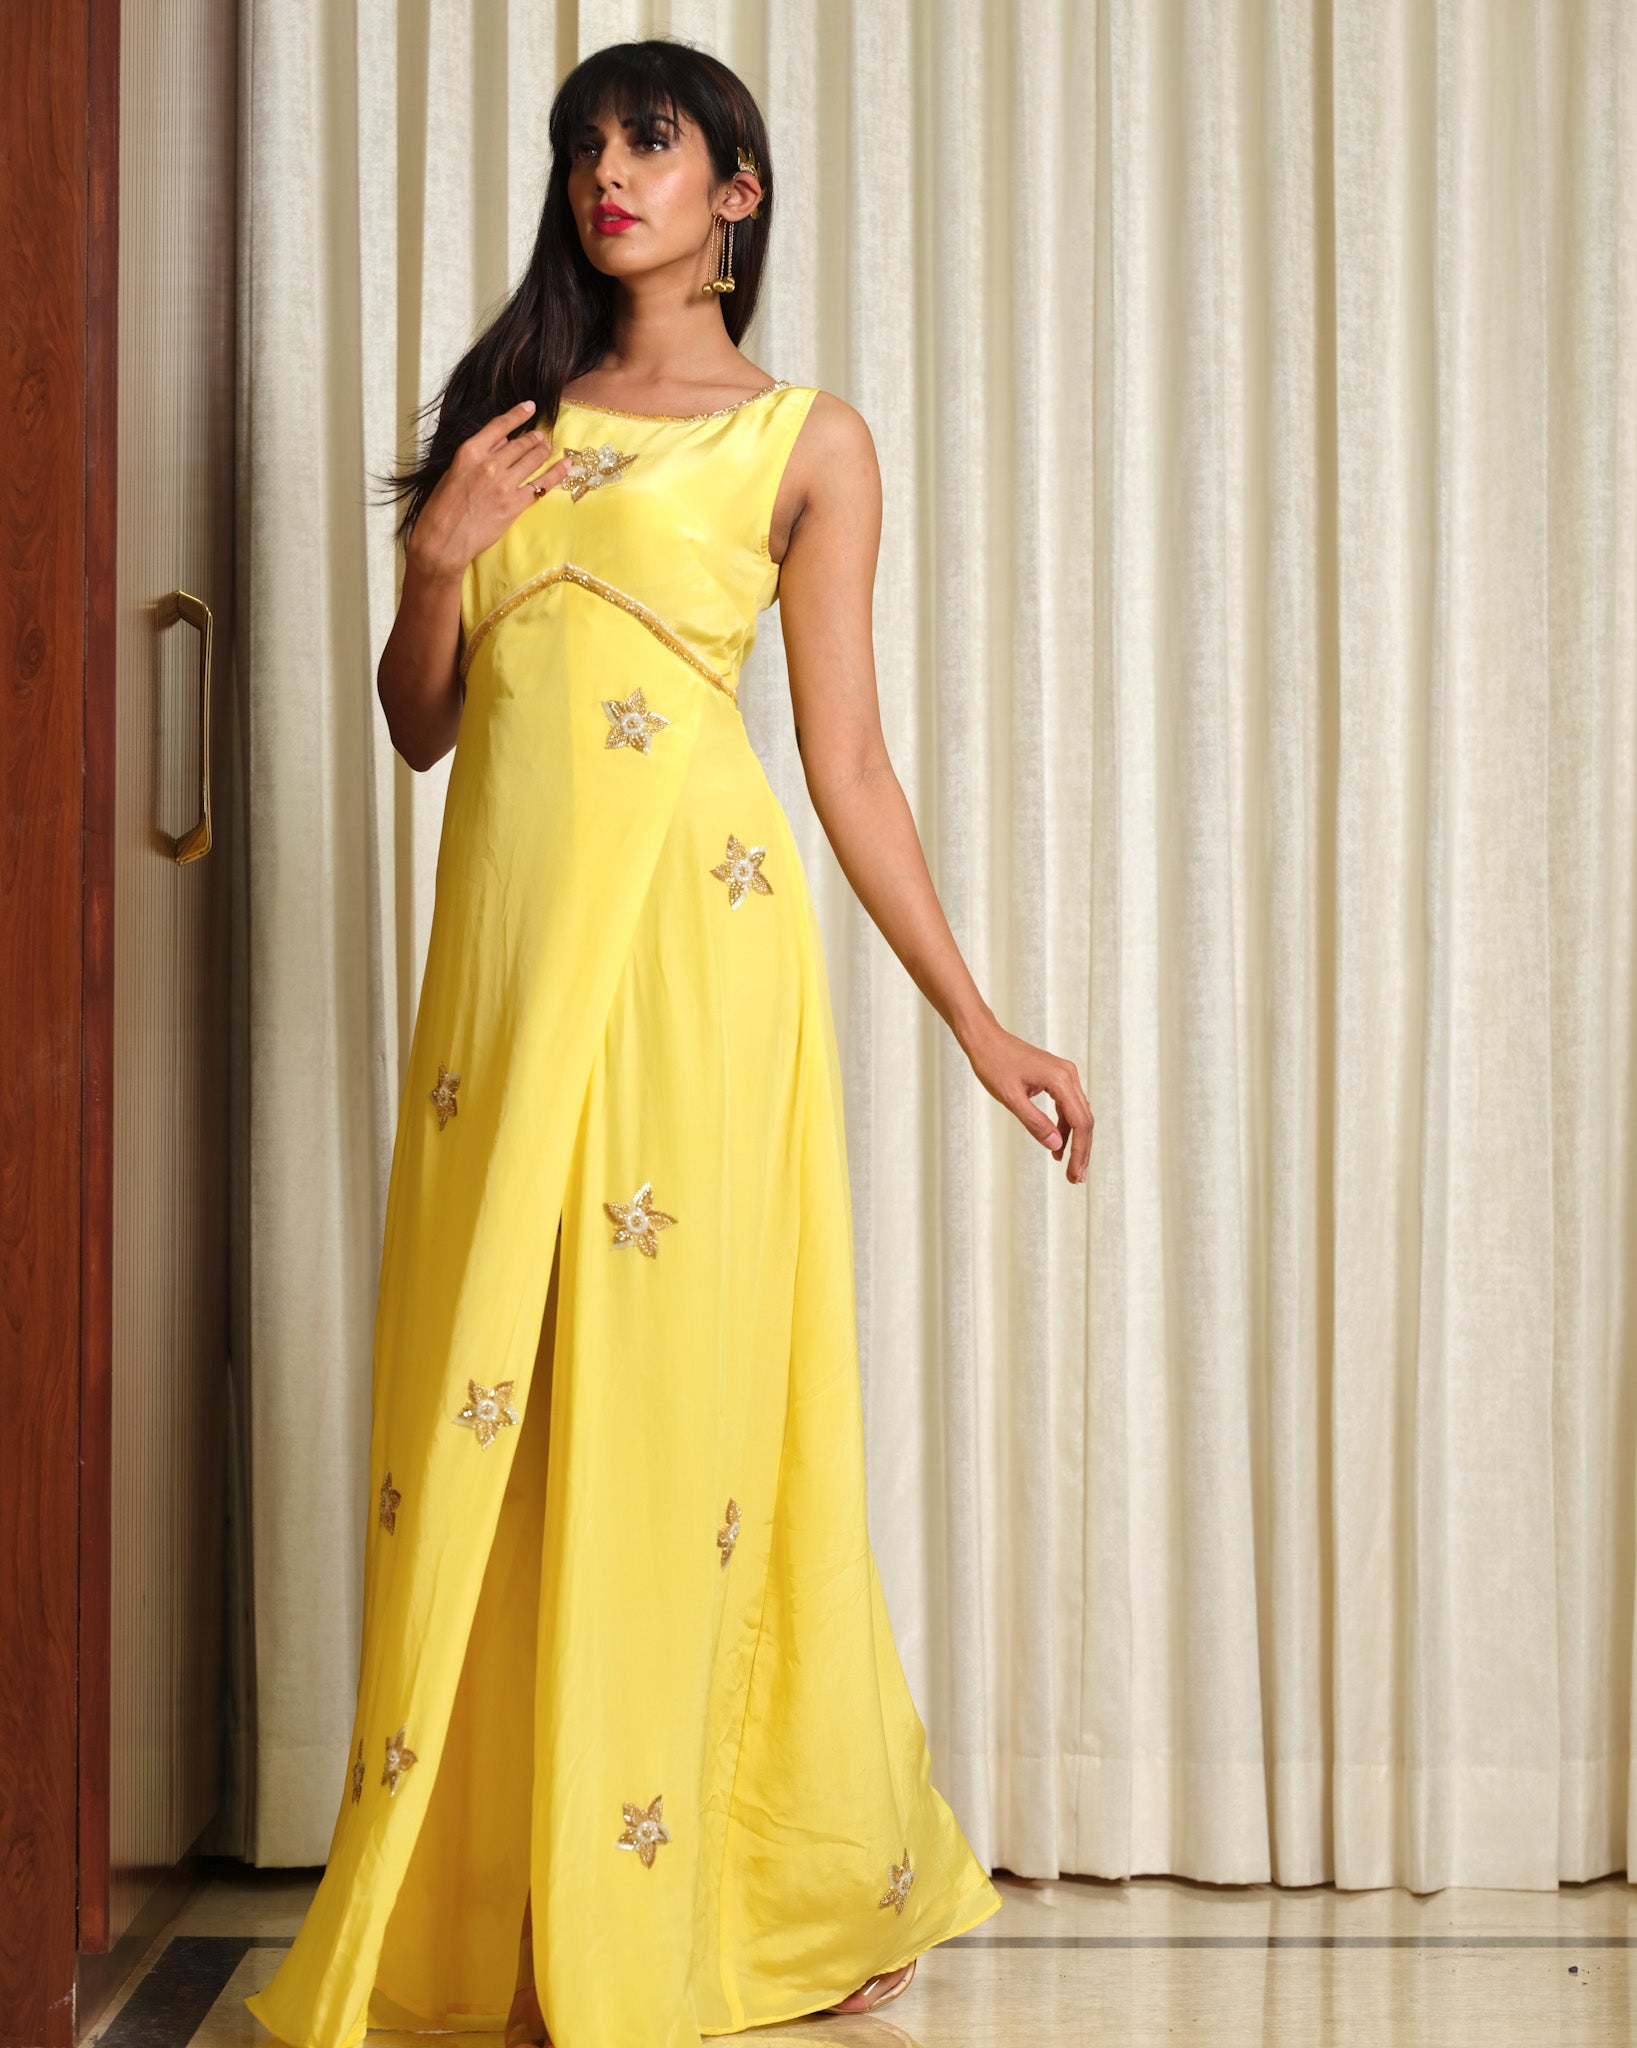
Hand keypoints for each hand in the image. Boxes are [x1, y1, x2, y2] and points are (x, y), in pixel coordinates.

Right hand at [406, 399, 571, 581]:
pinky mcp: (514, 505)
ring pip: (532, 460)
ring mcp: (504, 485)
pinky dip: (556, 473)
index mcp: (470, 453)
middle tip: (541, 436)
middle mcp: (489, 464)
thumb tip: (500, 440)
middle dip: (534, 437)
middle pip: (520, 444)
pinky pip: (541, 485)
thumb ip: (478, 454)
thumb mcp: (452, 472)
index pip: (499, 426)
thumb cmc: (441, 508)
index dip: (518, 414)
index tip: (530, 407)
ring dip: (544, 450)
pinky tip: (566, 465)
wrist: (443, 541)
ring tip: (549, 446)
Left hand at [964, 1020, 1092, 1182]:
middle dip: (1081, 1151)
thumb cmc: (994, 1065)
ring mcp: (1065, 1075)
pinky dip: (1065, 1127)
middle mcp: (1069, 1075)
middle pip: (1085, 1120)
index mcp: (1060, 1080)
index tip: (1075, 1174)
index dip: (1080, 1151)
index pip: (1080, 1122)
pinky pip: (1068, 1107)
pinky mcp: (1058, 1078)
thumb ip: (1035, 1122)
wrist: (986, 1040)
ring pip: (1079, 1115)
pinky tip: (1058, 1145)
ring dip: (1075, 1142)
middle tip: (1076, 1178)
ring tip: (1069, 1168)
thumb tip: (1057, 1146)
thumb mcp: (1011, 1098)